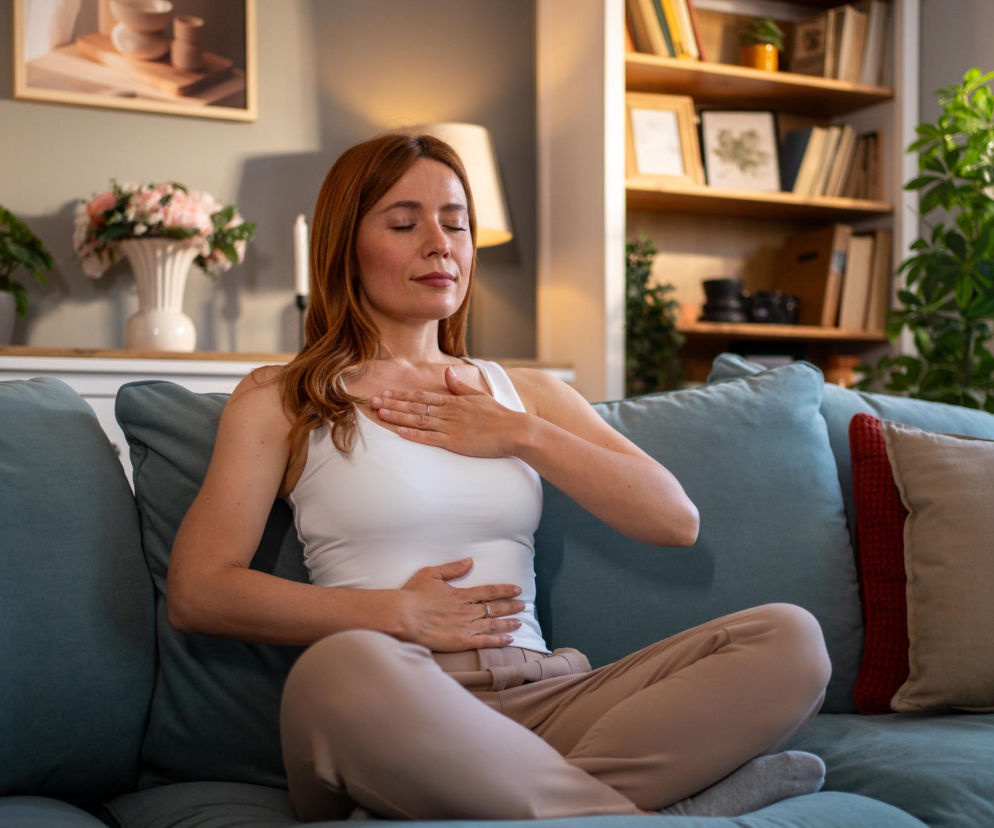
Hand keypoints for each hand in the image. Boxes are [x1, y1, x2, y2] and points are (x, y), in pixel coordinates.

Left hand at [371, 367, 529, 456]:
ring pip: (418, 420)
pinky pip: (430, 438)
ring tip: (380, 413)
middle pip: (415, 406)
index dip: (402, 395)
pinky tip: (399, 431)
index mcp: (453, 401)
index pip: (422, 396)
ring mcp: (451, 427)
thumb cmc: (499, 415)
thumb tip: (446, 373)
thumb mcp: (478, 396)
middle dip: (393, 403)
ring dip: (398, 416)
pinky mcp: (455, 442)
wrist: (515, 430)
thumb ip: (460, 386)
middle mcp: (449, 412)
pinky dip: (414, 434)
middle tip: (373, 400)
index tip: (386, 392)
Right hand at [396, 557, 524, 651]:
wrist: (403, 616)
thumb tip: (470, 561)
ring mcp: (465, 626)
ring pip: (493, 624)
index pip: (489, 591)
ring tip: (520, 622)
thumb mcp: (432, 574)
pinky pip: (484, 641)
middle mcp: (467, 610)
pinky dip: (498, 640)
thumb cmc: (413, 595)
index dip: (505, 590)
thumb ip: (453, 568)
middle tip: (524, 606)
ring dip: (508, 623)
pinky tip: (509, 639)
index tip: (517, 589)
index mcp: (462, 594)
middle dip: (511, 606)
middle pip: (495, 608)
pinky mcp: (461, 641)